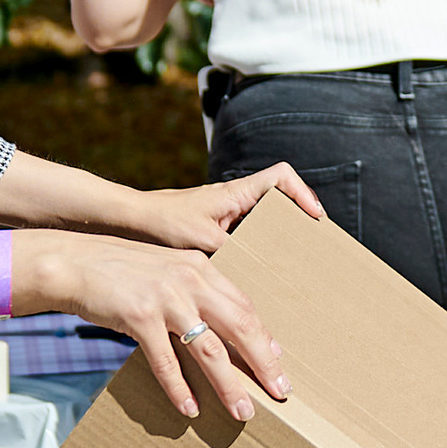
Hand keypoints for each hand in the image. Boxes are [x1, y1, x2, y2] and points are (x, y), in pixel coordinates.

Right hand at [38, 235, 291, 425]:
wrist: (74, 263)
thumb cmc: (120, 273)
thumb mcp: (166, 273)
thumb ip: (196, 295)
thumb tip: (223, 332)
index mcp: (201, 268)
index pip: (245, 307)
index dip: (265, 339)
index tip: (278, 365)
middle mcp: (190, 279)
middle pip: (240, 326)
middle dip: (263, 364)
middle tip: (280, 392)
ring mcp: (166, 297)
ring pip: (209, 349)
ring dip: (229, 385)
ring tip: (242, 411)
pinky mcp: (140, 315)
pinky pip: (166, 360)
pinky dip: (178, 388)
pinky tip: (189, 408)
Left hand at [126, 163, 325, 253]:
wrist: (131, 222)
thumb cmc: (162, 223)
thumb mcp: (203, 240)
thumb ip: (236, 250)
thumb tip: (265, 268)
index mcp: (236, 192)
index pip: (281, 176)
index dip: (302, 192)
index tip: (314, 216)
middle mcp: (235, 200)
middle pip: (281, 198)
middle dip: (301, 216)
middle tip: (315, 243)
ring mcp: (227, 214)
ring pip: (267, 217)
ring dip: (283, 234)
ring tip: (298, 260)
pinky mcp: (217, 229)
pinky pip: (249, 233)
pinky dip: (262, 246)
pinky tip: (262, 271)